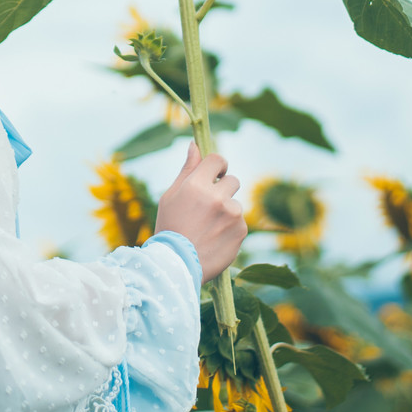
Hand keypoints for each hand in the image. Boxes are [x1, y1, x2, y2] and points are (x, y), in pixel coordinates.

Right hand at [152, 141, 245, 283]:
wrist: (176, 265)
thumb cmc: (169, 228)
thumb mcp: (171, 196)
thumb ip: (187, 170)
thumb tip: (195, 145)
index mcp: (196, 185)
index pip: (217, 160)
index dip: (218, 165)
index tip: (216, 173)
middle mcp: (217, 197)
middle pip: (232, 180)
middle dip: (223, 189)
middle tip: (210, 206)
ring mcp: (232, 214)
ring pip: (235, 203)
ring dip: (226, 211)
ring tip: (209, 229)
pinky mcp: (241, 231)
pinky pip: (240, 222)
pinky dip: (231, 228)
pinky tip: (216, 239)